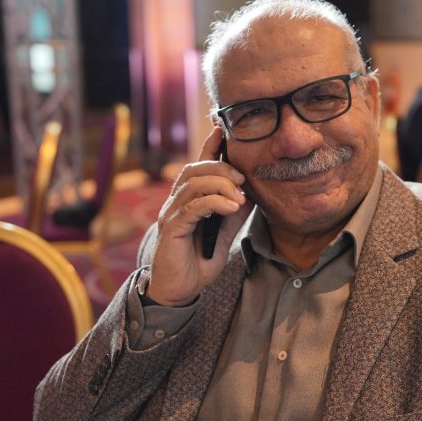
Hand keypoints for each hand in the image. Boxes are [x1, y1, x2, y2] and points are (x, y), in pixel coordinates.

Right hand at [147, 128, 252, 305]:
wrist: (178, 291)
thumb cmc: (197, 263)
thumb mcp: (223, 235)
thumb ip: (233, 214)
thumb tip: (250, 194)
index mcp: (189, 200)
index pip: (198, 165)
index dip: (210, 145)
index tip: (223, 127)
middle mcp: (176, 202)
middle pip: (195, 169)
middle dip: (221, 167)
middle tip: (242, 179)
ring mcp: (171, 214)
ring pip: (193, 184)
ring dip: (221, 186)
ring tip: (239, 198)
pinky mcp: (171, 229)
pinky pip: (192, 207)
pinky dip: (215, 202)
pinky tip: (231, 208)